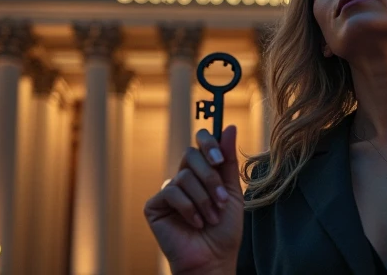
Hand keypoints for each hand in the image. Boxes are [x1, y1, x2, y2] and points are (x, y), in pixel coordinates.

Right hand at [144, 126, 243, 273]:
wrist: (214, 258)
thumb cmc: (224, 230)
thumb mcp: (232, 192)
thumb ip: (228, 161)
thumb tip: (230, 128)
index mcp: (202, 173)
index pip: (199, 144)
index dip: (208, 143)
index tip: (219, 159)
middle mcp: (183, 179)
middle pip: (191, 155)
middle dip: (211, 177)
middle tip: (223, 199)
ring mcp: (168, 192)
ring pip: (184, 176)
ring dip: (204, 199)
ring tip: (212, 218)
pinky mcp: (154, 206)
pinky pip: (171, 192)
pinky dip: (188, 208)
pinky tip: (195, 223)